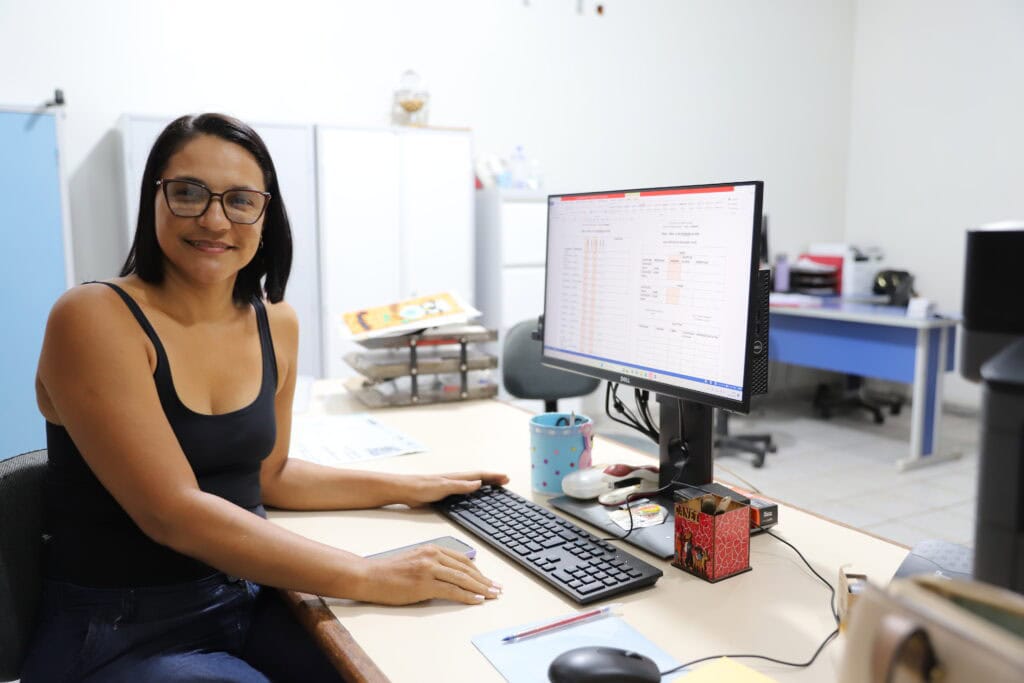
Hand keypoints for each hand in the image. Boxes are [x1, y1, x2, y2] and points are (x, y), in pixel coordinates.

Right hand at [353, 544, 502, 605]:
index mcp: (432, 548)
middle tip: (497, 588)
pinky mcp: (423, 584)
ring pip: (462, 579)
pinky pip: (451, 590)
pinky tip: (476, 599)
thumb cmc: (390, 571)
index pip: (462, 559)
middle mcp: (432, 556)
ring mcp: (428, 569)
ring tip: (492, 595)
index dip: (478, 570)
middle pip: (466, 568)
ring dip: (480, 588)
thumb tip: (453, 576)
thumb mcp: (415, 559)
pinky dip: (466, 595)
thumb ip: (434, 564)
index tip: (488, 579)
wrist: (370, 576)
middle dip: (484, 580)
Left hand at [400, 471, 509, 506]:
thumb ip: (461, 486)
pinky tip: (473, 495)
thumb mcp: (444, 487)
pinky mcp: (444, 493)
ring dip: (485, 483)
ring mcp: (450, 486)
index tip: (505, 477)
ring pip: (472, 483)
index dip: (493, 476)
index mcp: (457, 477)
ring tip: (495, 485)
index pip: (480, 475)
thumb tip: (479, 482)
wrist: (405, 490)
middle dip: (492, 479)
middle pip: (478, 478)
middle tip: (505, 481)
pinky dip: (474, 491)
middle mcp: (455, 480)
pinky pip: (464, 491)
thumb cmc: (421, 487)